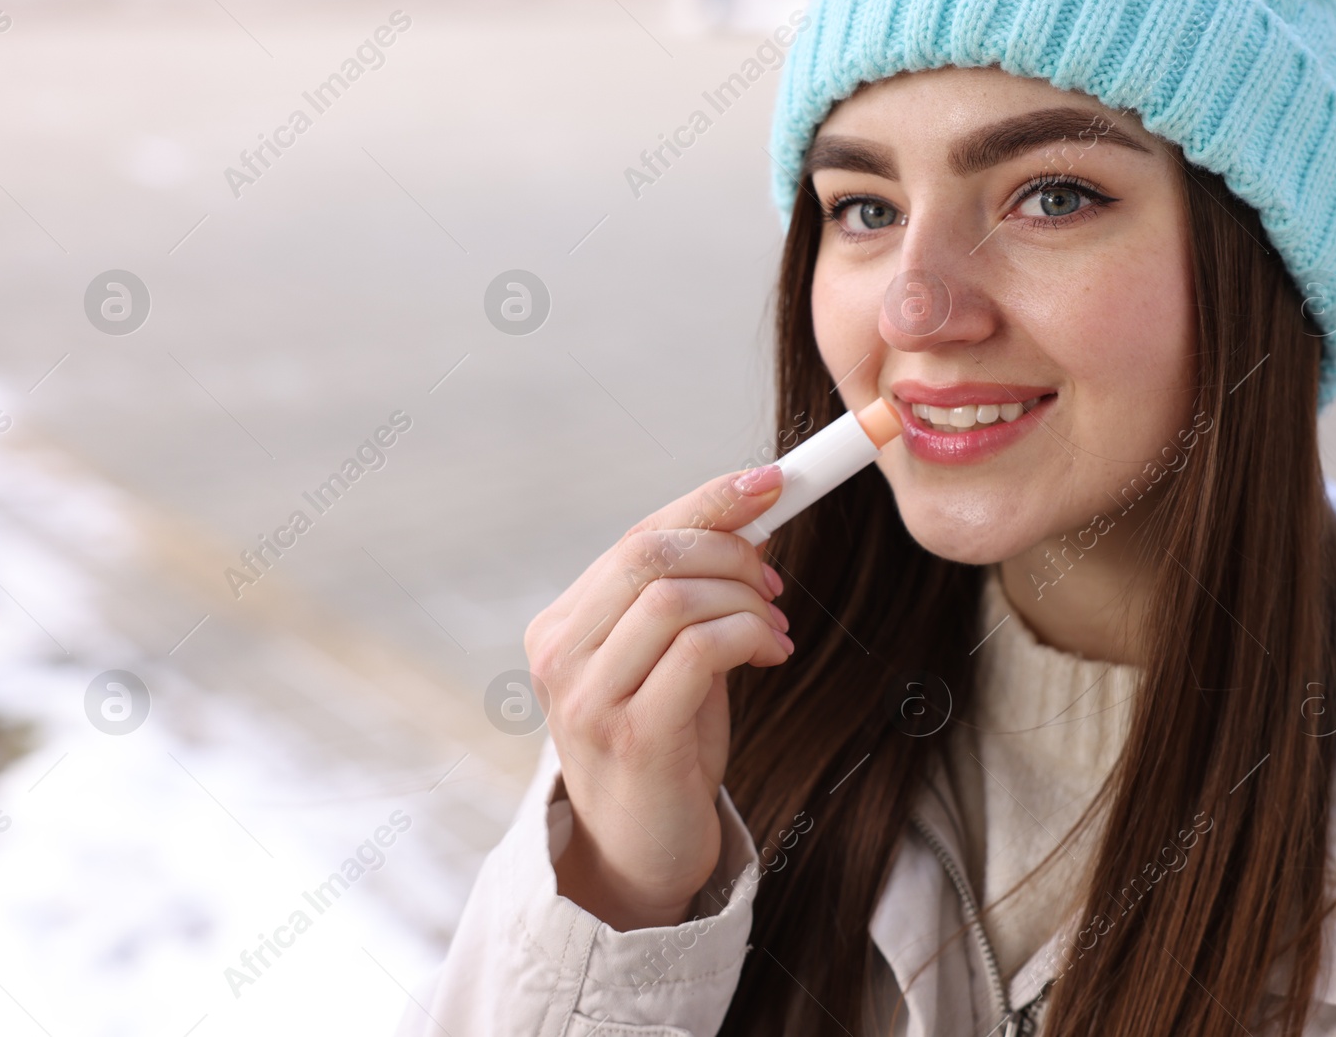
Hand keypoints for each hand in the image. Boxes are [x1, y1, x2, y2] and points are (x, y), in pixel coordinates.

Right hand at [527, 464, 791, 930]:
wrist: (643, 854)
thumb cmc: (665, 749)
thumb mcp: (672, 659)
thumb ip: (694, 595)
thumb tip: (751, 517)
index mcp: (562, 626)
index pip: (637, 535)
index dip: (707, 499)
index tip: (770, 481)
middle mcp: (561, 654)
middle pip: (649, 552)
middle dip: (731, 548)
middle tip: (774, 579)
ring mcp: (588, 698)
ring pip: (674, 596)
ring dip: (744, 598)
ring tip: (775, 626)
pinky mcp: (631, 737)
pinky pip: (698, 650)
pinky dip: (748, 634)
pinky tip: (771, 652)